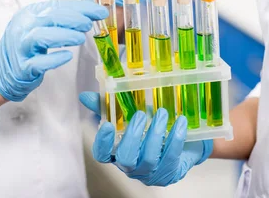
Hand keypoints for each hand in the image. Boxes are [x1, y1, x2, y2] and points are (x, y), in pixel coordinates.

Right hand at [0, 1, 107, 101]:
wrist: (1, 71)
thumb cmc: (27, 46)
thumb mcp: (40, 26)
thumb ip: (62, 19)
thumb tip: (92, 13)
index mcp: (30, 13)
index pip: (58, 6)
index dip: (81, 8)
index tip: (100, 11)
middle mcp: (24, 27)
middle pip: (50, 18)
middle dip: (74, 19)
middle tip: (89, 24)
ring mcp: (21, 47)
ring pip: (42, 36)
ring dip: (64, 35)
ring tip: (80, 38)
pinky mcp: (23, 67)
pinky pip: (38, 62)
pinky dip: (54, 58)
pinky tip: (67, 57)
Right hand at [80, 91, 211, 185]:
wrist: (182, 143)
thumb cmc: (150, 129)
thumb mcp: (129, 115)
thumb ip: (108, 106)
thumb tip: (86, 96)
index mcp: (117, 152)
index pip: (102, 154)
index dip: (102, 142)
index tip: (107, 124)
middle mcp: (131, 166)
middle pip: (125, 158)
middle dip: (132, 136)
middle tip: (139, 114)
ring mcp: (150, 172)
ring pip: (148, 158)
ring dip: (155, 134)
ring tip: (162, 113)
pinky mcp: (169, 172)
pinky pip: (170, 157)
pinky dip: (175, 138)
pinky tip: (180, 122)